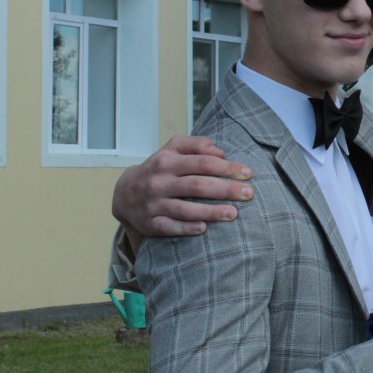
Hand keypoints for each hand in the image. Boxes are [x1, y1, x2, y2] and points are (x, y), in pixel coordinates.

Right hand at [111, 135, 253, 247]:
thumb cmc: (158, 168)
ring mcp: (154, 204)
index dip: (227, 167)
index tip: (248, 173)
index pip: (202, 163)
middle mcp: (159, 183)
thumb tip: (220, 151)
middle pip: (197, 186)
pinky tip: (204, 228)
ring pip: (184, 209)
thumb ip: (195, 144)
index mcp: (167, 162)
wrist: (124, 193)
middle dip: (225, 189)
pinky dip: (187, 228)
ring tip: (234, 213)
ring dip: (210, 212)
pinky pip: (170, 228)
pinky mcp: (150, 224)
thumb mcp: (172, 149)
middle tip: (249, 193)